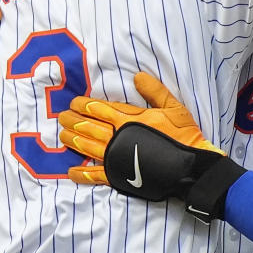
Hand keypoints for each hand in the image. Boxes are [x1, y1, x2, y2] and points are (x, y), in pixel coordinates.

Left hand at [59, 73, 239, 221]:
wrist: (191, 166)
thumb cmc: (185, 135)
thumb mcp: (173, 106)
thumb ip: (154, 90)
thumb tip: (136, 77)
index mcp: (130, 118)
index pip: (100, 109)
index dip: (84, 105)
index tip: (73, 103)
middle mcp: (119, 136)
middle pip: (89, 126)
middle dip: (73, 120)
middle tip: (62, 118)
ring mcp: (117, 156)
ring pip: (87, 146)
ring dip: (73, 140)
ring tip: (62, 135)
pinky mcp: (119, 175)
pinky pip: (95, 174)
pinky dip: (82, 173)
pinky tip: (71, 171)